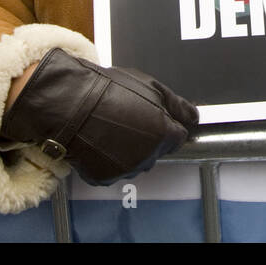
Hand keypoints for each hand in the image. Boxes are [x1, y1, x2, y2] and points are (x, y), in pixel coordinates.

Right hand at [0, 48, 198, 185]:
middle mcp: (148, 157)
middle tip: (128, 118)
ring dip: (130, 149)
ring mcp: (125, 170)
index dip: (165, 123)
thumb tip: (195, 118)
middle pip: (157, 151)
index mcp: (163, 134)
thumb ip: (178, 105)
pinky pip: (114, 170)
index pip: (177, 137)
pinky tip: (100, 140)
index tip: (152, 116)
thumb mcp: (151, 86)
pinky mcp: (104, 178)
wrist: (70, 104)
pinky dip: (109, 158)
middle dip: (148, 137)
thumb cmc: (108, 91)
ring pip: (136, 162)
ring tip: (111, 127)